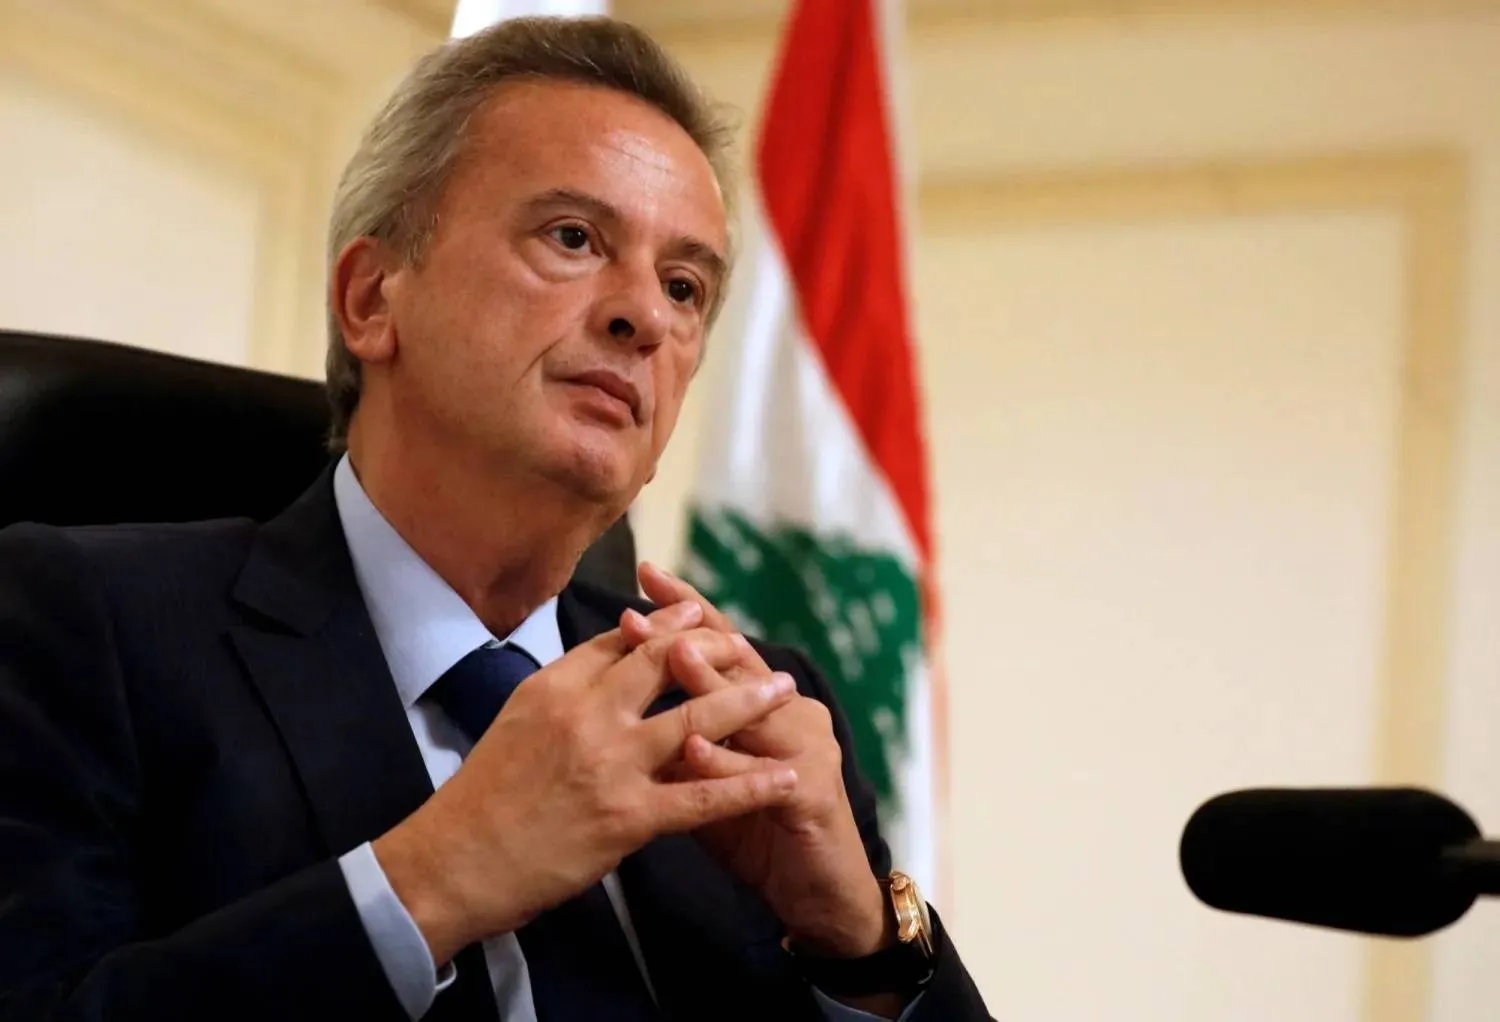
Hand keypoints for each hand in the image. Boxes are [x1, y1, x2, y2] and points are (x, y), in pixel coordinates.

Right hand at [372, 605, 800, 965]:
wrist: (455, 862)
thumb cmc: (482, 796)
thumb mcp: (517, 719)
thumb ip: (564, 687)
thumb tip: (606, 657)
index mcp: (556, 686)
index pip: (623, 642)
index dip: (667, 627)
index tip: (698, 616)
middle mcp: (587, 713)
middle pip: (666, 663)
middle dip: (717, 648)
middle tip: (752, 646)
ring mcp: (610, 763)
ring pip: (695, 719)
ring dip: (749, 701)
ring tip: (785, 689)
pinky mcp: (627, 816)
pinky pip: (703, 796)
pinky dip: (751, 786)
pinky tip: (785, 778)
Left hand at [623, 564, 894, 962]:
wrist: (819, 891)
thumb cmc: (757, 832)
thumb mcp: (706, 778)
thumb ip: (674, 737)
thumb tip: (619, 696)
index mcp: (763, 702)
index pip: (720, 643)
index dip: (684, 608)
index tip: (644, 574)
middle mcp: (790, 710)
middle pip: (738, 658)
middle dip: (689, 627)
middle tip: (645, 601)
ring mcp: (806, 747)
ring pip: (751, 708)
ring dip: (709, 682)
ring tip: (671, 654)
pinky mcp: (813, 793)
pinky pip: (763, 775)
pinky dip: (727, 763)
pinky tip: (694, 749)